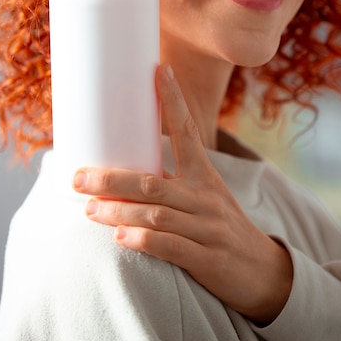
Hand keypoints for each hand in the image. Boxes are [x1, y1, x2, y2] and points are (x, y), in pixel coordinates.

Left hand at [73, 64, 292, 323]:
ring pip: (156, 214)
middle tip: (78, 177)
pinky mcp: (207, 259)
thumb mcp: (205, 195)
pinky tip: (120, 238)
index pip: (187, 131)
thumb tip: (122, 172)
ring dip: (118, 212)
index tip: (159, 71)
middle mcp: (205, 197)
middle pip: (153, 181)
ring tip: (89, 210)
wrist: (262, 270)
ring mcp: (207, 228)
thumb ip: (172, 182)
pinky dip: (143, 240)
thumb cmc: (220, 226)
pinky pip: (170, 247)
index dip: (173, 101)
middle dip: (113, 179)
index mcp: (203, 175)